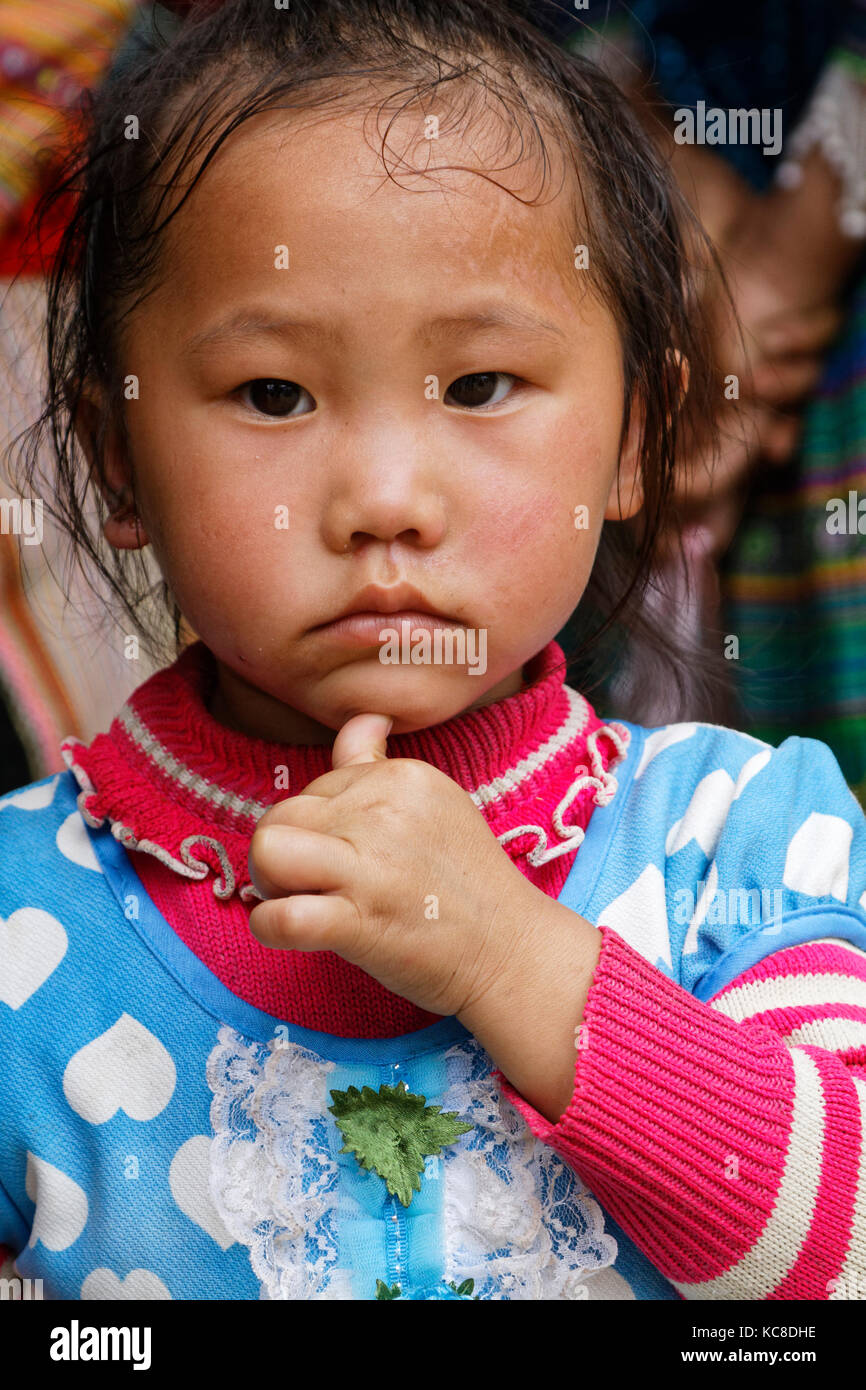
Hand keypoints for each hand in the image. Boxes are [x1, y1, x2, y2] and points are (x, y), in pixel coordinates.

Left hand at [246, 711, 543, 1019]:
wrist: (511, 949)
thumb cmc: (465, 881)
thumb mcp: (432, 803)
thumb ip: (379, 763)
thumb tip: (366, 717)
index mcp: (402, 777)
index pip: (317, 785)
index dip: (318, 826)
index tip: (344, 858)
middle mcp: (385, 812)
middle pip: (281, 814)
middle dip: (283, 852)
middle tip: (317, 885)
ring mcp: (372, 868)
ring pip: (268, 848)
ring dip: (269, 880)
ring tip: (297, 899)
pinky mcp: (362, 923)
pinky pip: (283, 918)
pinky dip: (271, 928)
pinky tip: (291, 934)